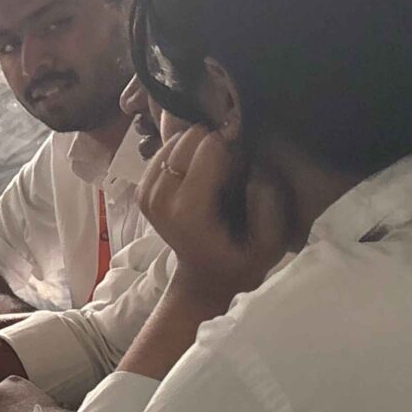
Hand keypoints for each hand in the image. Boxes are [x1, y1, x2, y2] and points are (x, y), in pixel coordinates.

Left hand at [139, 124, 281, 306]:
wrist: (207, 275)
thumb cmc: (242, 258)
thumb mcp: (270, 243)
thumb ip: (268, 205)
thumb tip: (255, 168)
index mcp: (188, 210)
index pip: (209, 145)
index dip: (233, 146)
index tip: (245, 163)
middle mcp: (160, 198)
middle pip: (190, 136)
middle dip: (214, 144)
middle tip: (231, 168)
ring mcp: (146, 193)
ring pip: (177, 139)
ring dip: (200, 148)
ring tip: (216, 173)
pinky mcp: (142, 188)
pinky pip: (166, 148)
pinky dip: (185, 153)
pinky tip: (200, 173)